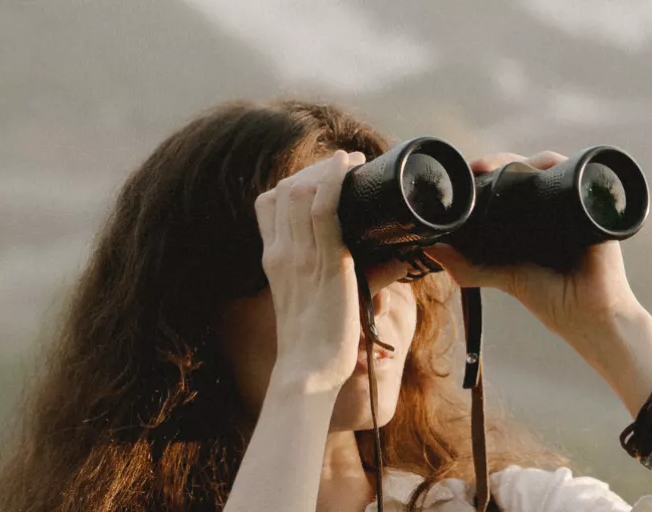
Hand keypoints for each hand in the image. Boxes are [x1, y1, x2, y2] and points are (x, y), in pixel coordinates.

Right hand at [254, 150, 368, 393]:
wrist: (307, 370)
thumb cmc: (315, 344)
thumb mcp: (311, 301)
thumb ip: (328, 276)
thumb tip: (383, 261)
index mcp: (273, 260)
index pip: (268, 204)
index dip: (292, 184)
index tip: (319, 178)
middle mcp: (281, 252)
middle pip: (285, 191)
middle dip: (313, 171)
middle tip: (344, 166)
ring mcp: (300, 255)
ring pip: (303, 192)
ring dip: (328, 170)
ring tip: (351, 163)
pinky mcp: (325, 261)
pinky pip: (325, 209)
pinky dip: (335, 181)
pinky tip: (349, 166)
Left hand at [423, 151, 647, 347]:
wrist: (595, 317)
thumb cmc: (555, 301)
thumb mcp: (507, 278)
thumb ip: (471, 267)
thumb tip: (431, 249)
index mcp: (530, 220)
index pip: (508, 185)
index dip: (489, 173)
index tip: (467, 170)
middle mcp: (552, 208)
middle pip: (527, 170)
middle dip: (503, 161)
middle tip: (479, 166)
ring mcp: (573, 205)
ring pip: (549, 167)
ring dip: (526, 159)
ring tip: (500, 166)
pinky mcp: (592, 206)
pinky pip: (578, 174)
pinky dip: (561, 163)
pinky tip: (541, 162)